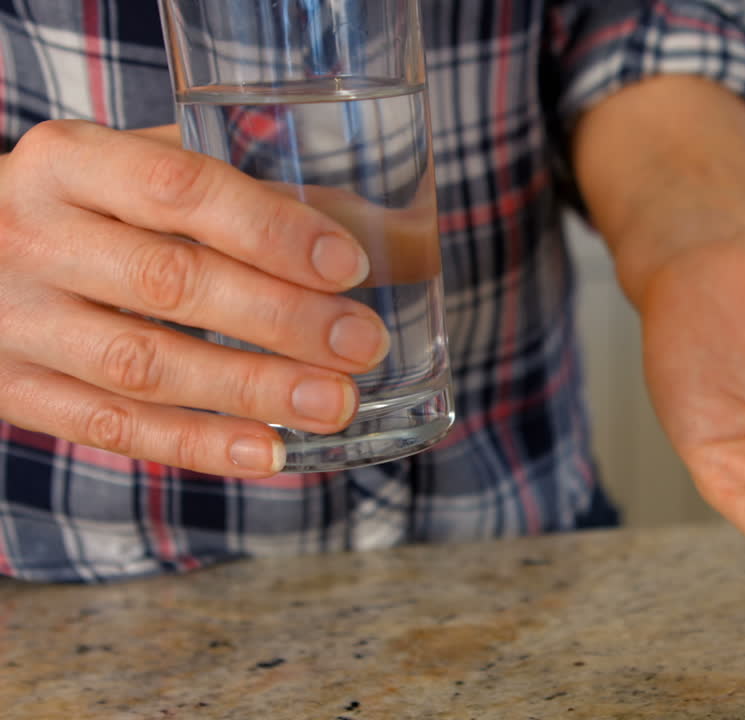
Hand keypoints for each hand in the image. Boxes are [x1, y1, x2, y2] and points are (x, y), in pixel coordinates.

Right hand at [0, 121, 391, 477]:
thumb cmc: (87, 211)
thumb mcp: (137, 171)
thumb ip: (238, 194)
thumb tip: (380, 232)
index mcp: (70, 161)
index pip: (179, 189)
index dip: (271, 231)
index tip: (348, 265)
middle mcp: (31, 234)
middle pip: (169, 281)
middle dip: (280, 318)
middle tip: (361, 344)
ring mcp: (15, 319)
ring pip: (144, 365)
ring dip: (253, 390)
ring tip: (336, 404)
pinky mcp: (15, 390)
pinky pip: (114, 428)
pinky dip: (199, 444)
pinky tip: (270, 452)